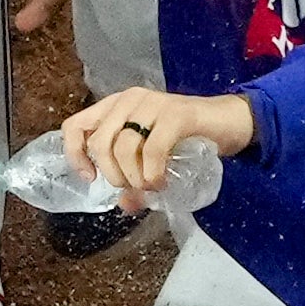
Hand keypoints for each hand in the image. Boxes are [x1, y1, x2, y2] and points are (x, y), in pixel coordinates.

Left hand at [58, 87, 255, 209]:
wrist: (229, 122)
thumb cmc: (187, 138)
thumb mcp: (153, 159)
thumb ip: (135, 179)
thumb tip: (124, 205)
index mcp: (115, 106)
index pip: (75, 126)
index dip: (75, 155)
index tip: (91, 178)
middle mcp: (129, 100)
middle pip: (99, 143)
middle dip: (113, 174)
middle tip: (133, 187)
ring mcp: (153, 104)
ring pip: (122, 147)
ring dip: (133, 177)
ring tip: (150, 186)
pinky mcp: (176, 114)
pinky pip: (152, 149)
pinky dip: (152, 173)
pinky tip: (160, 182)